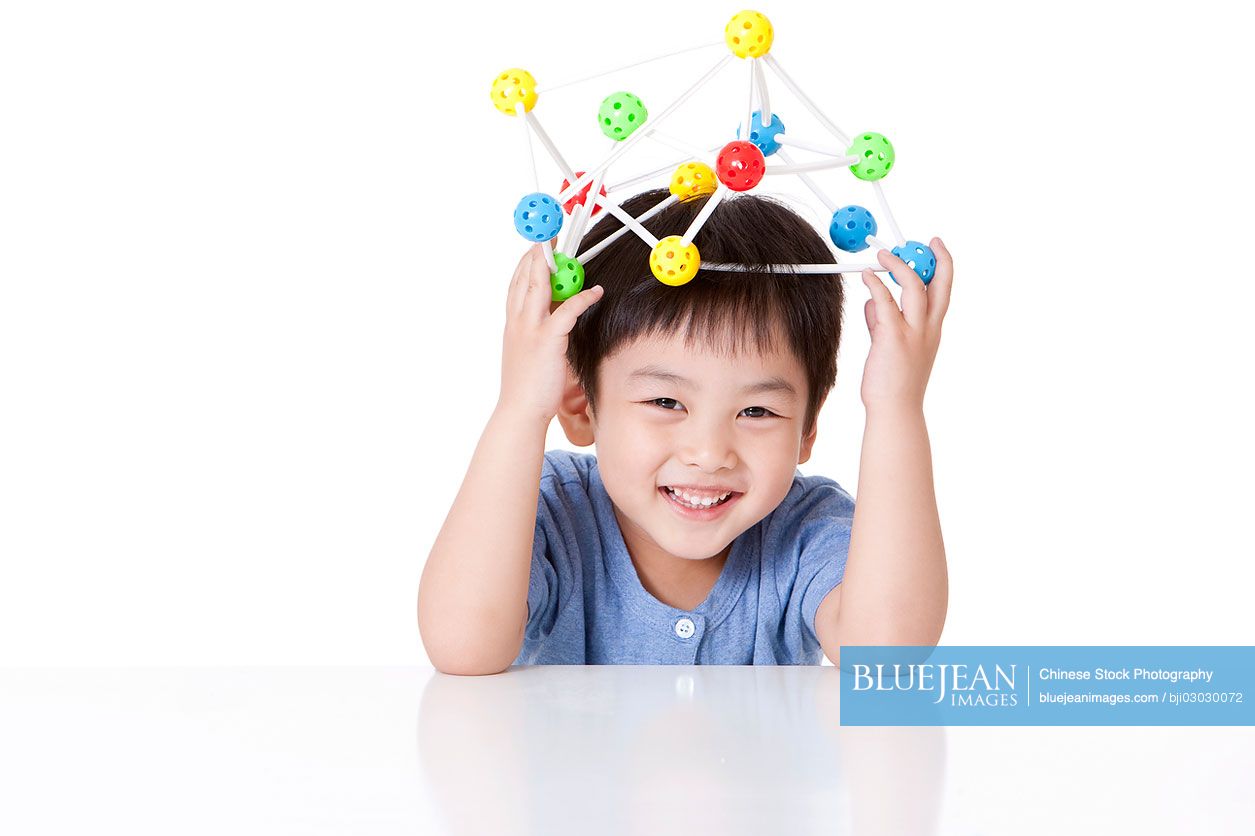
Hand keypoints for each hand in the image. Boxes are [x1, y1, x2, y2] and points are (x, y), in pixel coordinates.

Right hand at [498, 244, 603, 421]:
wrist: (519, 410)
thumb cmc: (527, 386)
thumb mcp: (527, 351)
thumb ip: (537, 331)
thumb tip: (555, 318)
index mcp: (512, 323)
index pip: (516, 283)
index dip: (526, 262)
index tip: (536, 247)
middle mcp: (518, 321)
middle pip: (526, 276)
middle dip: (538, 252)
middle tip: (550, 234)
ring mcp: (530, 329)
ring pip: (540, 286)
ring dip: (554, 263)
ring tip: (567, 248)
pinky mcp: (547, 340)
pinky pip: (567, 311)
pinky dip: (583, 298)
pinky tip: (596, 291)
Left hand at [859, 238, 952, 412]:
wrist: (895, 410)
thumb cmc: (894, 383)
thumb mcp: (892, 347)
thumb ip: (883, 323)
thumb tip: (873, 303)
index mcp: (932, 331)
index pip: (943, 293)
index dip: (943, 268)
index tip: (935, 250)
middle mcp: (928, 329)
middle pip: (939, 284)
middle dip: (937, 258)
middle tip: (925, 241)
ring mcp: (913, 333)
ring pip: (913, 287)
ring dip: (898, 265)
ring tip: (882, 255)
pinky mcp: (892, 338)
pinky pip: (884, 303)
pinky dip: (876, 285)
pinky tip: (866, 276)